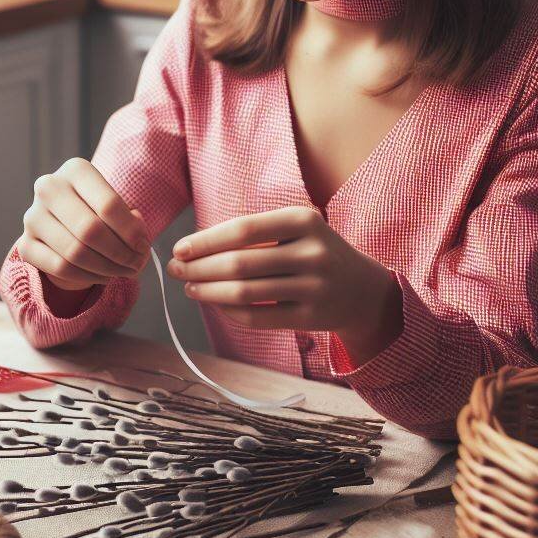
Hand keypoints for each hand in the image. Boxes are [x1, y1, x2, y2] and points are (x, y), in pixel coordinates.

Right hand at [18, 157, 150, 290]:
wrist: (65, 223)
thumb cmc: (98, 210)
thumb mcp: (116, 205)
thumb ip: (131, 220)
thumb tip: (138, 243)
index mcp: (75, 169)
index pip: (108, 205)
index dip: (131, 232)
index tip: (143, 246)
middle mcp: (49, 187)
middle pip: (90, 230)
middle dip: (120, 253)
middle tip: (136, 264)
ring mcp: (33, 216)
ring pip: (75, 252)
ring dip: (107, 268)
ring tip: (123, 272)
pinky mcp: (25, 244)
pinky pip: (60, 268)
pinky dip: (87, 277)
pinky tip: (103, 276)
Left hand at [165, 205, 401, 355]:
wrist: (362, 289)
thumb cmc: (312, 252)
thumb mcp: (294, 229)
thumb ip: (252, 234)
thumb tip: (193, 248)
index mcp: (303, 220)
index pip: (242, 229)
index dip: (205, 241)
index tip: (179, 249)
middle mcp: (312, 252)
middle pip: (240, 263)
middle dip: (199, 268)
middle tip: (176, 271)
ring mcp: (314, 287)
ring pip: (245, 293)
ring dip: (208, 292)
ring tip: (190, 288)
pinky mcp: (311, 318)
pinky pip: (258, 318)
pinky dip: (229, 311)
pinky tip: (216, 304)